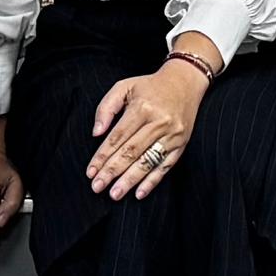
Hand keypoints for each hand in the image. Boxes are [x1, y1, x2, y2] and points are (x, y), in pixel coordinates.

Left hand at [87, 62, 205, 198]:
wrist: (185, 82)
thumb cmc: (150, 86)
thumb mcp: (124, 87)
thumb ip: (106, 107)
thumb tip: (96, 133)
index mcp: (142, 108)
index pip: (118, 137)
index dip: (103, 156)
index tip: (91, 171)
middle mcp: (159, 122)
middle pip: (131, 152)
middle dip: (112, 171)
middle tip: (97, 186)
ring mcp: (172, 135)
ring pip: (147, 161)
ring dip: (130, 180)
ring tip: (115, 193)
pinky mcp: (181, 144)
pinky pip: (165, 166)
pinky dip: (152, 181)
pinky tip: (139, 192)